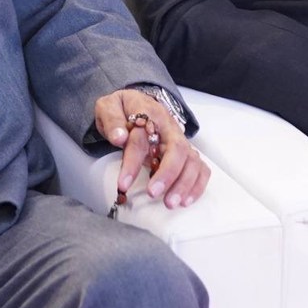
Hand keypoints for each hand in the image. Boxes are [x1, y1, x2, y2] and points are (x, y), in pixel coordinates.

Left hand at [95, 89, 208, 209]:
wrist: (133, 104)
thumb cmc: (121, 109)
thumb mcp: (107, 107)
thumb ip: (112, 120)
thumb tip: (119, 137)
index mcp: (149, 113)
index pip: (142, 139)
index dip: (132, 163)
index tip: (123, 184)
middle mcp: (170, 127)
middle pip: (177, 149)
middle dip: (167, 174)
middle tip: (153, 193)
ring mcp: (180, 140)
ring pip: (192, 160)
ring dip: (184, 184)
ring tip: (169, 203)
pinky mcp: (186, 152)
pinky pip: (200, 168)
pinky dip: (197, 185)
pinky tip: (186, 200)